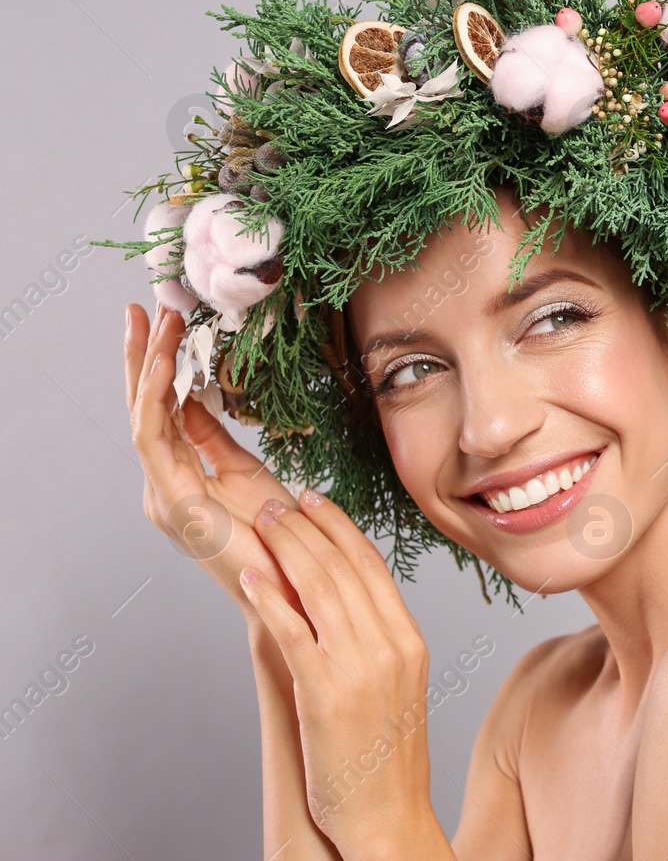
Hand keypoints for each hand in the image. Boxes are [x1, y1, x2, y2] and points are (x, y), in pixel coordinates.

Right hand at [123, 302, 301, 614]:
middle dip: (143, 357)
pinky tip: (166, 365)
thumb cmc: (276, 539)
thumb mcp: (245, 473)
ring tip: (157, 323)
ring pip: (144, 418)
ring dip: (150, 367)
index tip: (166, 324)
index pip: (162, 413)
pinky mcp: (175, 503)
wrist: (292, 590)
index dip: (159, 368)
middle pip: (145, 410)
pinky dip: (157, 399)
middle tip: (143, 309)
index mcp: (181, 479)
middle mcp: (163, 487)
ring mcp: (164, 496)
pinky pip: (156, 440)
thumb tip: (199, 400)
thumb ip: (215, 440)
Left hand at [241, 490, 447, 855]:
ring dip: (286, 548)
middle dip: (306, 528)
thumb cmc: (384, 758)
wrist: (387, 814)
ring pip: (320, 588)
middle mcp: (390, 645)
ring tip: (260, 525)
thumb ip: (371, 640)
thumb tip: (334, 600)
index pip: (373, 566)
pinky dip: (269, 598)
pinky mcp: (325, 691)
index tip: (314, 501)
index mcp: (409, 640)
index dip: (340, 527)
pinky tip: (251, 577)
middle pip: (344, 567)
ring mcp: (360, 666)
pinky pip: (293, 630)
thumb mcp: (394, 686)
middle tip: (275, 502)